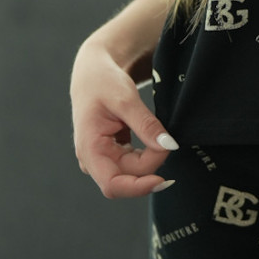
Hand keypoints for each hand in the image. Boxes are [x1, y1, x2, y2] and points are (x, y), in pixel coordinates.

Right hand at [70, 37, 177, 199]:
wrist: (93, 71)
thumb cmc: (102, 81)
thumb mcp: (126, 99)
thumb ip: (146, 124)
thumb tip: (169, 146)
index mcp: (89, 149)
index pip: (112, 184)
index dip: (138, 188)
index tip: (162, 179)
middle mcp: (93, 159)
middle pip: (128, 177)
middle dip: (151, 162)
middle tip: (169, 140)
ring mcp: (102, 157)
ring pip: (133, 172)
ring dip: (150, 158)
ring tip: (159, 134)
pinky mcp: (112, 153)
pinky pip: (133, 162)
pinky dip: (147, 154)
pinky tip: (153, 139)